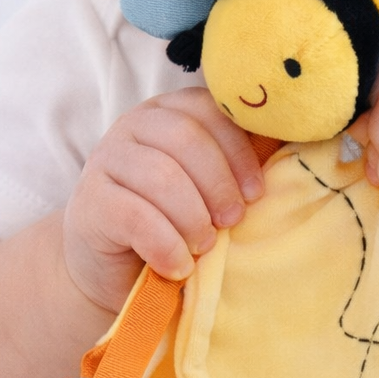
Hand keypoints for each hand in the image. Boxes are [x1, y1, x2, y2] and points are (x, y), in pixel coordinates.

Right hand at [63, 88, 263, 311]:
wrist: (112, 267)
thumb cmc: (172, 221)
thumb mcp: (205, 188)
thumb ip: (233, 166)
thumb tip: (288, 151)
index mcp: (169, 112)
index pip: (210, 110)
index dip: (239, 151)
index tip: (256, 193)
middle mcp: (133, 125)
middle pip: (186, 138)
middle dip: (219, 184)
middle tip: (232, 222)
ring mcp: (105, 160)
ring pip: (162, 176)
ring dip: (193, 218)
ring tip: (204, 247)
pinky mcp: (90, 202)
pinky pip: (136, 217)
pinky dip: (167, 246)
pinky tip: (178, 266)